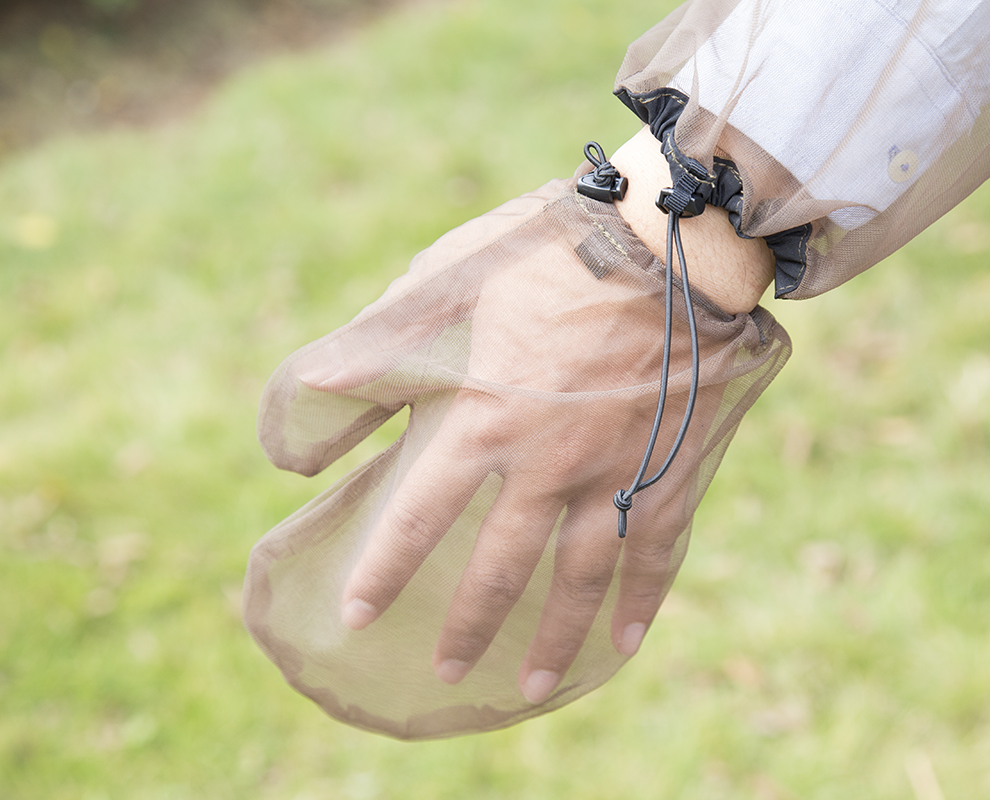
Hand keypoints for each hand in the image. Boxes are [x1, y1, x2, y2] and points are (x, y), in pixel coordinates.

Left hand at [247, 150, 787, 738]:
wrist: (673, 242)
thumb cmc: (548, 252)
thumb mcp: (444, 285)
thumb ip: (370, 356)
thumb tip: (303, 416)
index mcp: (484, 421)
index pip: (418, 519)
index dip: (384, 570)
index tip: (360, 616)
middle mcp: (547, 464)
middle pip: (500, 567)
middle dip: (470, 624)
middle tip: (450, 669)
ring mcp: (616, 473)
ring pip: (581, 578)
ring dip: (556, 638)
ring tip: (534, 688)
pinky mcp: (674, 469)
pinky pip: (657, 551)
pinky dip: (642, 600)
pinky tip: (625, 642)